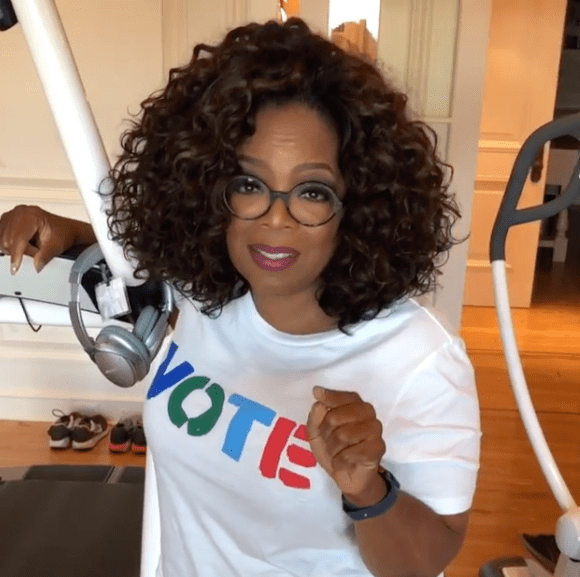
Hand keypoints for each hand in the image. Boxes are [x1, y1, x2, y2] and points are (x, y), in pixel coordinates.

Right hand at [0, 205, 76, 273]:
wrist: (65, 229)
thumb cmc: (63, 233)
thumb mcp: (57, 246)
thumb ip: (45, 257)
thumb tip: (36, 266)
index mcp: (31, 214)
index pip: (19, 237)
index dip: (17, 254)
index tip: (15, 268)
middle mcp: (19, 212)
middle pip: (9, 240)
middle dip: (22, 252)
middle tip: (38, 252)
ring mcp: (11, 215)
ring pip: (4, 240)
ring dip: (17, 250)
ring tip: (34, 247)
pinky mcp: (6, 221)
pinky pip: (2, 238)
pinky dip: (12, 246)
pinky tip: (25, 244)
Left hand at [306, 387, 386, 501]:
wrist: (346, 476)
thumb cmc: (333, 449)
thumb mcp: (316, 432)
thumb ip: (316, 415)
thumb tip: (318, 399)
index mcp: (355, 405)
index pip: (344, 397)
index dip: (330, 396)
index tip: (316, 393)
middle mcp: (368, 413)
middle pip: (336, 416)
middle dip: (325, 432)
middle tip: (327, 441)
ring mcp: (375, 430)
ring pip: (343, 435)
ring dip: (332, 448)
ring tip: (335, 453)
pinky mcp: (378, 449)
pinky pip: (350, 453)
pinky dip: (340, 460)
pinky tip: (342, 462)